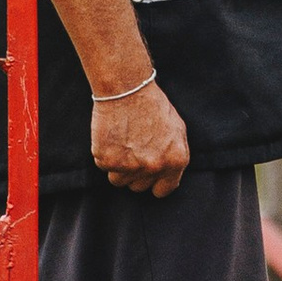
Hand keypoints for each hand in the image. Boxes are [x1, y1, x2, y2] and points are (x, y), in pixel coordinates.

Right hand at [94, 81, 189, 196]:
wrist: (127, 90)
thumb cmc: (152, 106)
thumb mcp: (177, 129)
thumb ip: (174, 154)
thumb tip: (169, 172)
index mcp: (176, 160)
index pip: (164, 190)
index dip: (155, 184)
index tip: (149, 177)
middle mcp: (155, 167)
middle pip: (139, 187)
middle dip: (135, 174)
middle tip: (133, 151)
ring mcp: (131, 166)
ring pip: (119, 181)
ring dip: (118, 167)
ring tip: (122, 142)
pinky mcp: (108, 161)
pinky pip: (104, 167)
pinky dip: (105, 154)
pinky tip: (112, 136)